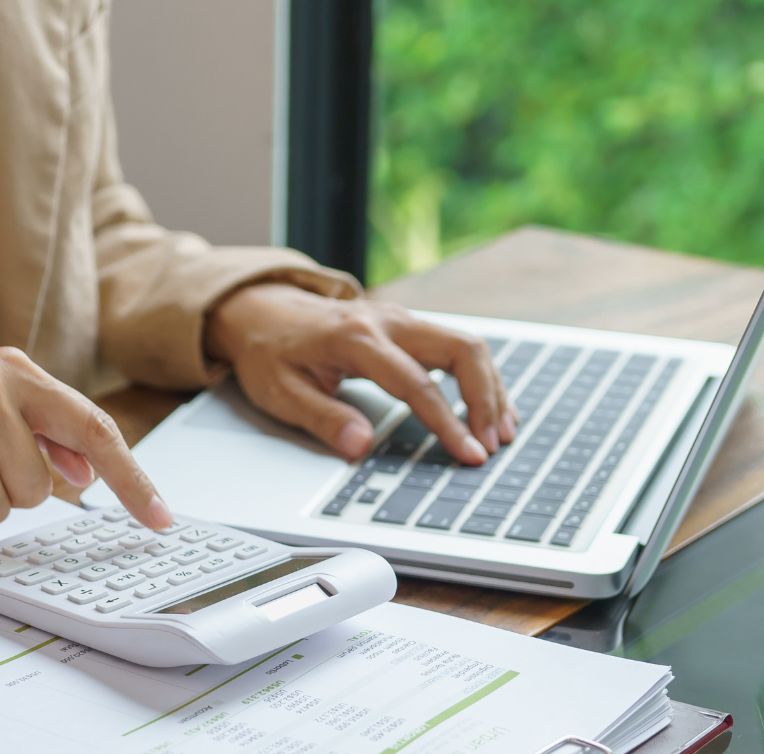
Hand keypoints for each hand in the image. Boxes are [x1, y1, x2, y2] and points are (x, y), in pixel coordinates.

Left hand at [204, 284, 516, 464]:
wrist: (261, 309)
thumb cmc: (269, 351)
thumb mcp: (279, 392)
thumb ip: (322, 418)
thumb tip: (362, 445)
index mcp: (354, 338)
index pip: (415, 383)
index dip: (447, 422)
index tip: (469, 454)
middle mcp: (386, 320)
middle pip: (460, 349)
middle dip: (485, 399)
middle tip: (493, 444)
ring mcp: (400, 319)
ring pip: (466, 344)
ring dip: (490, 388)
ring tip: (502, 432)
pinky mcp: (407, 326)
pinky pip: (455, 346)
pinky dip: (478, 377)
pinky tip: (489, 407)